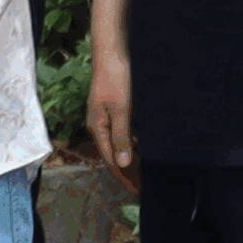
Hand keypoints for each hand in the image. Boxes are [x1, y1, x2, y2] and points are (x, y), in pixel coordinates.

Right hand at [88, 41, 133, 174]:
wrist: (113, 51)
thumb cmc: (116, 78)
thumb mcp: (120, 109)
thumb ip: (121, 136)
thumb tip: (123, 164)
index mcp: (97, 127)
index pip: (111, 159)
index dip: (123, 176)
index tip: (136, 191)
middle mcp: (100, 124)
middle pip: (114, 153)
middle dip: (127, 171)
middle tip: (142, 187)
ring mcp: (107, 115)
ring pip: (120, 143)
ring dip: (131, 157)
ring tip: (144, 172)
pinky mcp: (116, 106)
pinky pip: (124, 131)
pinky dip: (133, 143)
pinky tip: (143, 147)